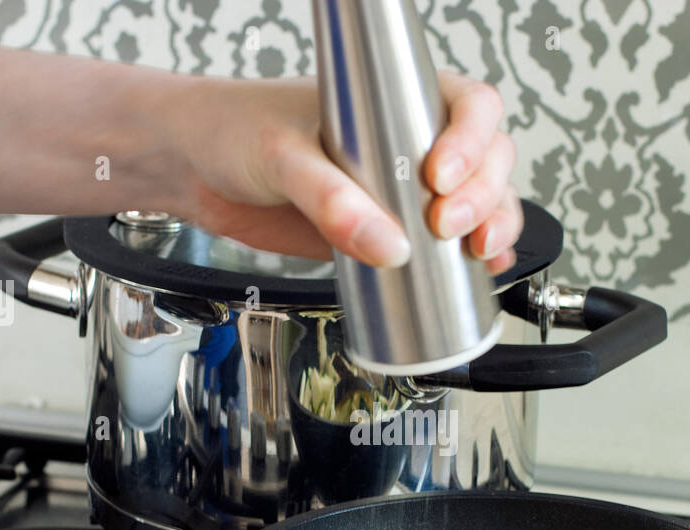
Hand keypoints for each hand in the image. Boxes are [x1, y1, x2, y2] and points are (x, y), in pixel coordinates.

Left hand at [174, 73, 521, 272]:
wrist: (197, 170)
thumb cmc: (235, 131)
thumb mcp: (281, 156)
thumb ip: (330, 200)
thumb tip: (388, 246)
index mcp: (392, 98)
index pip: (467, 105)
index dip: (471, 140)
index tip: (440, 178)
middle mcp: (409, 140)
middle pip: (488, 157)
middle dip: (484, 194)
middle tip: (446, 225)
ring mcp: (404, 187)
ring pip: (480, 199)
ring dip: (492, 225)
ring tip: (474, 252)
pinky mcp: (390, 230)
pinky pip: (447, 243)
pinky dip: (471, 257)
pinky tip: (477, 270)